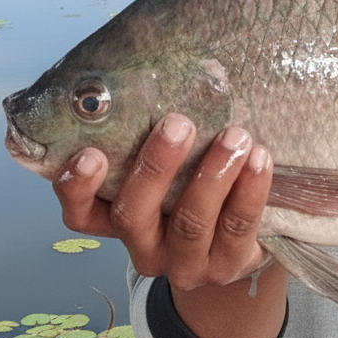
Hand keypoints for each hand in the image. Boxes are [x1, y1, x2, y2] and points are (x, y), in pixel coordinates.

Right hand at [53, 113, 287, 337]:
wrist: (239, 239)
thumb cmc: (190, 183)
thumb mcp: (165, 166)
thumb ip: (147, 135)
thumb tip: (150, 70)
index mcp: (116, 221)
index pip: (80, 214)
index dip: (78, 187)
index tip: (91, 151)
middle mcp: (144, 248)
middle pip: (133, 215)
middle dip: (154, 167)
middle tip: (178, 124)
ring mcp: (184, 263)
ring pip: (190, 224)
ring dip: (212, 175)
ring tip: (235, 136)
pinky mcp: (227, 266)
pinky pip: (237, 228)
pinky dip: (249, 191)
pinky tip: (259, 158)